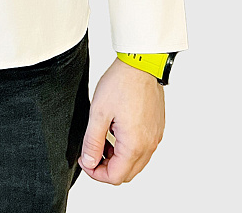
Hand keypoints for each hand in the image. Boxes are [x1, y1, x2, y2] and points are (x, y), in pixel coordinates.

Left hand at [78, 57, 164, 184]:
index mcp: (135, 145)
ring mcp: (155, 136)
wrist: (141, 64)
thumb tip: (89, 162)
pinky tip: (115, 131)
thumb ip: (92, 142)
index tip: (85, 159)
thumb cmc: (121, 83)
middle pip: (127, 173)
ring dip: (117, 158)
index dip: (96, 173)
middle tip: (92, 152)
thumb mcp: (98, 113)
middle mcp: (149, 144)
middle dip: (106, 168)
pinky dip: (128, 148)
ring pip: (136, 162)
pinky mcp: (157, 128)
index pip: (115, 176)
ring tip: (102, 139)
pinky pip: (143, 148)